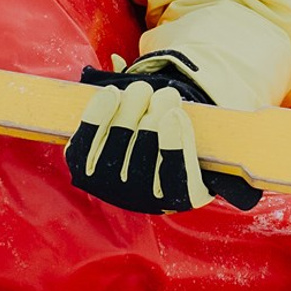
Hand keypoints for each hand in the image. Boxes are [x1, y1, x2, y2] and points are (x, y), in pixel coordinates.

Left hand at [66, 57, 261, 213]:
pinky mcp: (84, 171)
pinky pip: (85, 144)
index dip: (174, 147)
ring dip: (129, 110)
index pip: (177, 180)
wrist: (147, 153)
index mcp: (183, 197)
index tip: (176, 114)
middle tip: (164, 93)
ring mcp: (110, 188)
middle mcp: (144, 201)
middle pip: (144, 156)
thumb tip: (195, 115)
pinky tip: (111, 94)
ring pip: (116, 145)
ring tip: (142, 90)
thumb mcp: (206, 134)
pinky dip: (96, 116)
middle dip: (154, 117)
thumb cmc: (182, 136)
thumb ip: (206, 121)